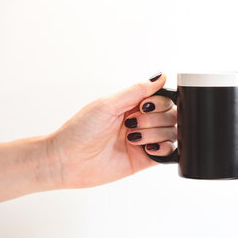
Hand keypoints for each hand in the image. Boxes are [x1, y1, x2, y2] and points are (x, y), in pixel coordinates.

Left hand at [46, 73, 176, 188]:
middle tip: (131, 124)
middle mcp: (142, 121)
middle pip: (171, 114)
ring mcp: (145, 140)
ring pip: (171, 132)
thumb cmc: (80, 131)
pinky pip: (169, 153)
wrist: (66, 161)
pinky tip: (146, 148)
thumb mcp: (108, 104)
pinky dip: (163, 149)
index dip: (159, 102)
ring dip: (154, 133)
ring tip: (132, 138)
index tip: (143, 106)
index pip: (164, 98)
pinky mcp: (146, 159)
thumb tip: (160, 76)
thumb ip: (137, 90)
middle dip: (154, 119)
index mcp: (133, 105)